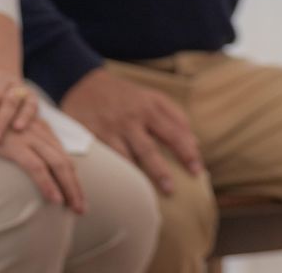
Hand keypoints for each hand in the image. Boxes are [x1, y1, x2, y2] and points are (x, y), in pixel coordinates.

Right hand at [0, 118, 86, 212]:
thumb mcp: (7, 136)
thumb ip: (21, 147)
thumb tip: (28, 168)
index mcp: (39, 129)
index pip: (62, 156)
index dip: (72, 177)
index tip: (77, 197)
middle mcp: (39, 131)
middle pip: (65, 162)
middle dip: (76, 186)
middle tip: (82, 209)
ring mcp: (28, 137)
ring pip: (58, 164)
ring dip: (69, 188)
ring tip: (75, 208)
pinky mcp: (14, 145)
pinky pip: (37, 167)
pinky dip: (48, 184)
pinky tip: (55, 199)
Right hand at [60, 67, 203, 195]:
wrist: (85, 83)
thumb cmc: (125, 95)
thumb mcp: (152, 97)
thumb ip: (175, 116)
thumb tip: (195, 142)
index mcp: (151, 107)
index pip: (174, 132)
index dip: (187, 152)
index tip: (197, 171)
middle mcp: (132, 118)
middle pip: (150, 149)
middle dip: (161, 171)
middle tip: (172, 190)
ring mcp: (112, 128)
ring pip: (127, 157)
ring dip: (137, 178)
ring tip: (147, 197)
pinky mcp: (94, 136)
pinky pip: (107, 159)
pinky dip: (116, 173)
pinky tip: (122, 187)